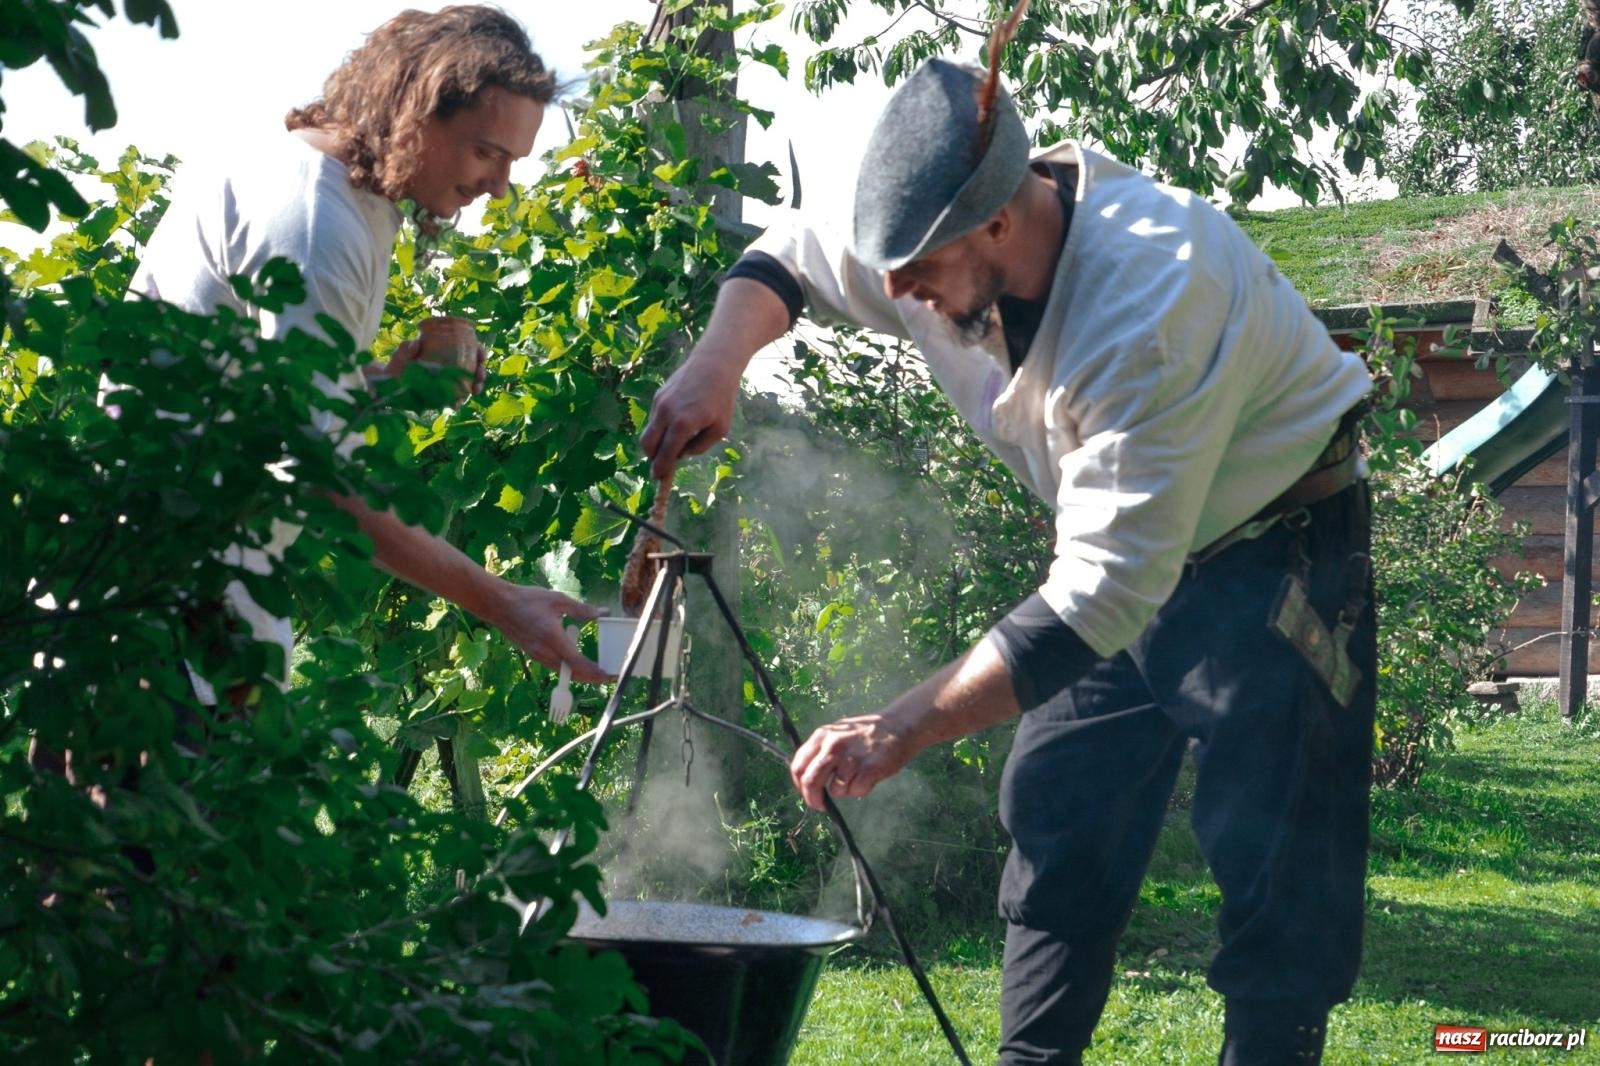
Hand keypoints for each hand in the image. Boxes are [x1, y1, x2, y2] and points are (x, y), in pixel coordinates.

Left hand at [381, 337, 487, 400]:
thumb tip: (416, 344)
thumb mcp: (401, 354)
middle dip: (480, 372)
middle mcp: (448, 369)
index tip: (481, 355)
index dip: (478, 352)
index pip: (467, 350)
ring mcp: (446, 384)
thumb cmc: (395, 366)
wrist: (384, 385)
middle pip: (472, 368)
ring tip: (475, 390)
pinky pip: (453, 400)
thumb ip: (407, 349)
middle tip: (479, 376)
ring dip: (474, 387)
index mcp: (444, 354)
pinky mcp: (440, 398)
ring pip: (467, 384)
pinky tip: (457, 404)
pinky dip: (457, 402)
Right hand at [482, 583, 610, 683]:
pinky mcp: (534, 655)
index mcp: (553, 638)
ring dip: (581, 674)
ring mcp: (538, 656)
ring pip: (563, 672)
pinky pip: (555, 666)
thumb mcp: (558, 600)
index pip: (578, 663)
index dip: (596, 672)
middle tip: (610, 675)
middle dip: (592, 677)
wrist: (498, 605)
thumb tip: (603, 614)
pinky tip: (579, 662)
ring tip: (598, 671)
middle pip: (573, 673)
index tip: (610, 675)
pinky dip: (570, 668)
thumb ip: (581, 609)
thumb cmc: (527, 599)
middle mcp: (545, 652)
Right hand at [640, 354, 741, 480]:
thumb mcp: (720, 428)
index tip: (659, 478)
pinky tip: (678, 422)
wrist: (714, 363)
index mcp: (682, 424)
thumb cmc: (722, 397)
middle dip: (653, 458)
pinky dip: (661, 427)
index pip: (665, 454)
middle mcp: (666, 413)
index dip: (661, 469)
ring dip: (658, 442)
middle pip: (647, 445)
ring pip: (649, 431)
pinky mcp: (658, 395)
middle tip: (664, 463)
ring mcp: (659, 403)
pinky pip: (655, 418)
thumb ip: (701, 446)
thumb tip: (682, 454)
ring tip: (676, 441)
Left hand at [789, 712, 916, 810]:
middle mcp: (833, 746)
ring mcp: (850, 758)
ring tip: (857, 776)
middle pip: (810, 781)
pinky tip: (869, 776)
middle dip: (813, 799)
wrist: (898, 726)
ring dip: (845, 791)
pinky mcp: (868, 769)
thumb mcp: (836, 734)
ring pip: (836, 791)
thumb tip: (804, 779)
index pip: (798, 766)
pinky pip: (856, 792)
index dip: (799, 785)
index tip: (806, 792)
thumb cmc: (865, 734)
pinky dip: (861, 790)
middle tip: (819, 805)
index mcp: (822, 736)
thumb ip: (820, 752)